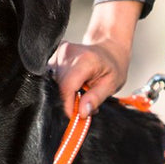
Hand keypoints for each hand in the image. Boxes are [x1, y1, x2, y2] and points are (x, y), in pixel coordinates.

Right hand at [50, 0, 141, 117]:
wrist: (109, 48)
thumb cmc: (112, 66)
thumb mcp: (111, 85)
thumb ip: (95, 99)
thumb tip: (82, 112)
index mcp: (85, 60)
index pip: (67, 88)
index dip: (68, 105)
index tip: (76, 115)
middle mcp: (68, 53)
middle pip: (59, 87)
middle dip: (69, 100)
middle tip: (83, 103)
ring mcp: (59, 52)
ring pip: (54, 83)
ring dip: (65, 93)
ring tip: (80, 91)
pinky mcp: (54, 55)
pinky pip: (52, 78)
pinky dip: (61, 86)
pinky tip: (74, 84)